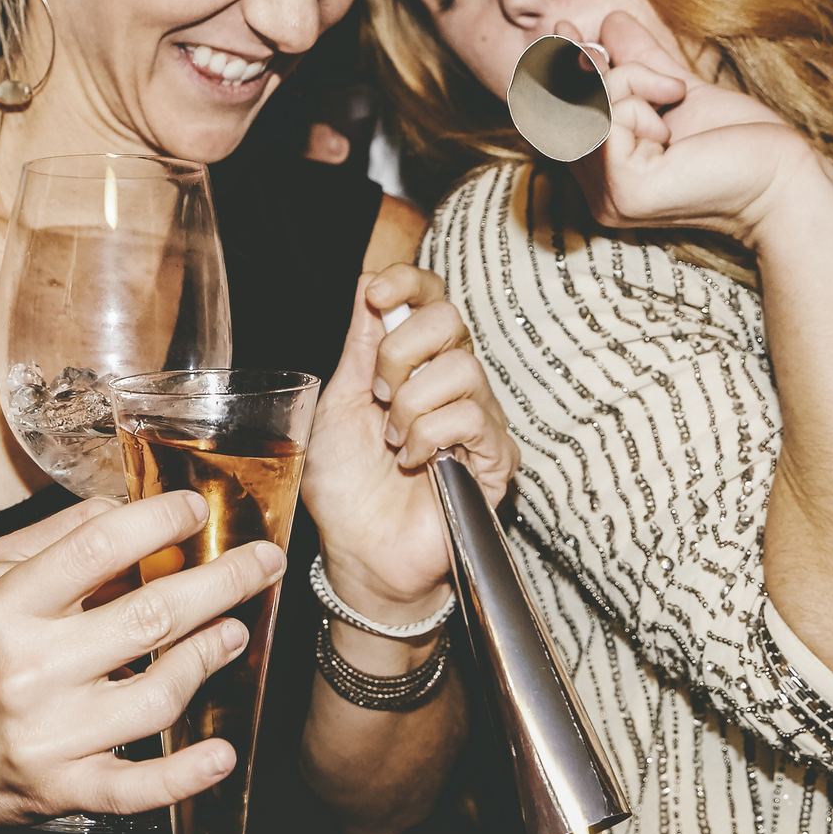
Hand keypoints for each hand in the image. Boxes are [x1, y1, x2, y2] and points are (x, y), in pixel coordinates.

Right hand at [0, 493, 275, 833]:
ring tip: (237, 631)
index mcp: (9, 607)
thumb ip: (60, 535)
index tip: (199, 509)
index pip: (96, 548)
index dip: (159, 521)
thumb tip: (134, 504)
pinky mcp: (64, 788)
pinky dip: (182, 776)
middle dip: (222, 583)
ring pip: (157, 693)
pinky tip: (222, 754)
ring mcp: (49, 734)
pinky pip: (133, 787)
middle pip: (148, 618)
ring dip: (210, 657)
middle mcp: (28, 669)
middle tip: (265, 561)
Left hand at [302, 264, 518, 619]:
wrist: (359, 552)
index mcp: (415, 362)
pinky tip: (416, 464)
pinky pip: (470, 418)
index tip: (377, 295)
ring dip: (412, 407)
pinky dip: (430, 438)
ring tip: (395, 442)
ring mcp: (478, 417)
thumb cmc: (345, 487)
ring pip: (462, 369)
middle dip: (399, 353)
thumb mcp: (338, 405)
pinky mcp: (494, 456)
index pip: (431, 296)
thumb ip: (360, 348)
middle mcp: (452, 382)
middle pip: (450, 319)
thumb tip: (369, 288)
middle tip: (379, 397)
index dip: (409, 282)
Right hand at [567, 13, 831, 246]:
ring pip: (585, 105)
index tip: (564, 25)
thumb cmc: (741, 140)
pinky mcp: (625, 190)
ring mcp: (609, 196)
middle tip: (624, 59)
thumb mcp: (679, 89)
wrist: (781, 173)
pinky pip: (609, 115)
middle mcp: (600, 193)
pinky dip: (641, 98)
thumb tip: (610, 23)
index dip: (553, 68)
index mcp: (608, 176)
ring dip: (629, 78)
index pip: (557, 117)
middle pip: (561, 106)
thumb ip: (640, 62)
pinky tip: (671, 121)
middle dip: (589, 66)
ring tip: (673, 95)